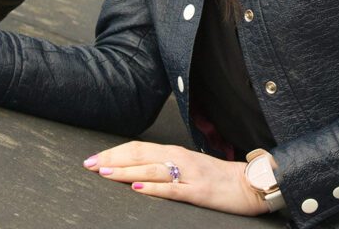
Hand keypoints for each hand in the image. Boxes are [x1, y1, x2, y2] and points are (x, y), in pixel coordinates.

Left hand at [82, 141, 267, 216]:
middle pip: (139, 154)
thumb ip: (167, 167)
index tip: (94, 158)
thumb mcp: (189, 168)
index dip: (115, 152)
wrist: (249, 184)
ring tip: (104, 173)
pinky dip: (152, 187)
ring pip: (150, 168)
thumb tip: (139, 172)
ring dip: (125, 170)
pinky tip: (137, 187)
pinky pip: (171, 188)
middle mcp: (179, 158)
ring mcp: (188, 173)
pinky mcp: (197, 190)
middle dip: (112, 159)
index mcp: (175, 152)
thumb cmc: (218, 178)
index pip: (138, 148)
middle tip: (89, 164)